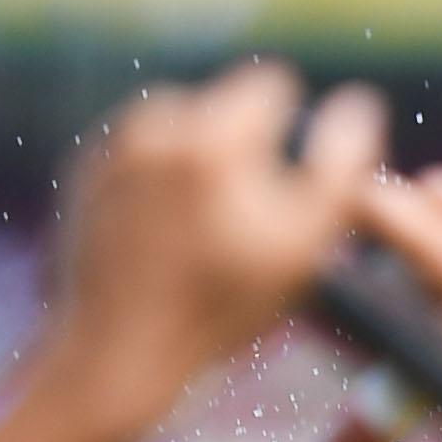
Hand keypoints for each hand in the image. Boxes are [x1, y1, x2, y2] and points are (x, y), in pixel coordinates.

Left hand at [28, 65, 384, 441]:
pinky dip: (160, 178)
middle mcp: (153, 126)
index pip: (270, 83)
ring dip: (200, 157)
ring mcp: (111, 149)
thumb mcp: (305, 245)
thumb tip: (359, 103)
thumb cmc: (221, 308)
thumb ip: (343, 165)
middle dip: (243, 146)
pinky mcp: (83, 176)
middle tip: (246, 219)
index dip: (294, 133)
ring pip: (177, 124)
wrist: (116, 357)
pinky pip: (140, 153)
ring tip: (207, 227)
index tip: (290, 187)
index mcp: (212, 135)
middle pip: (222, 103)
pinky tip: (168, 234)